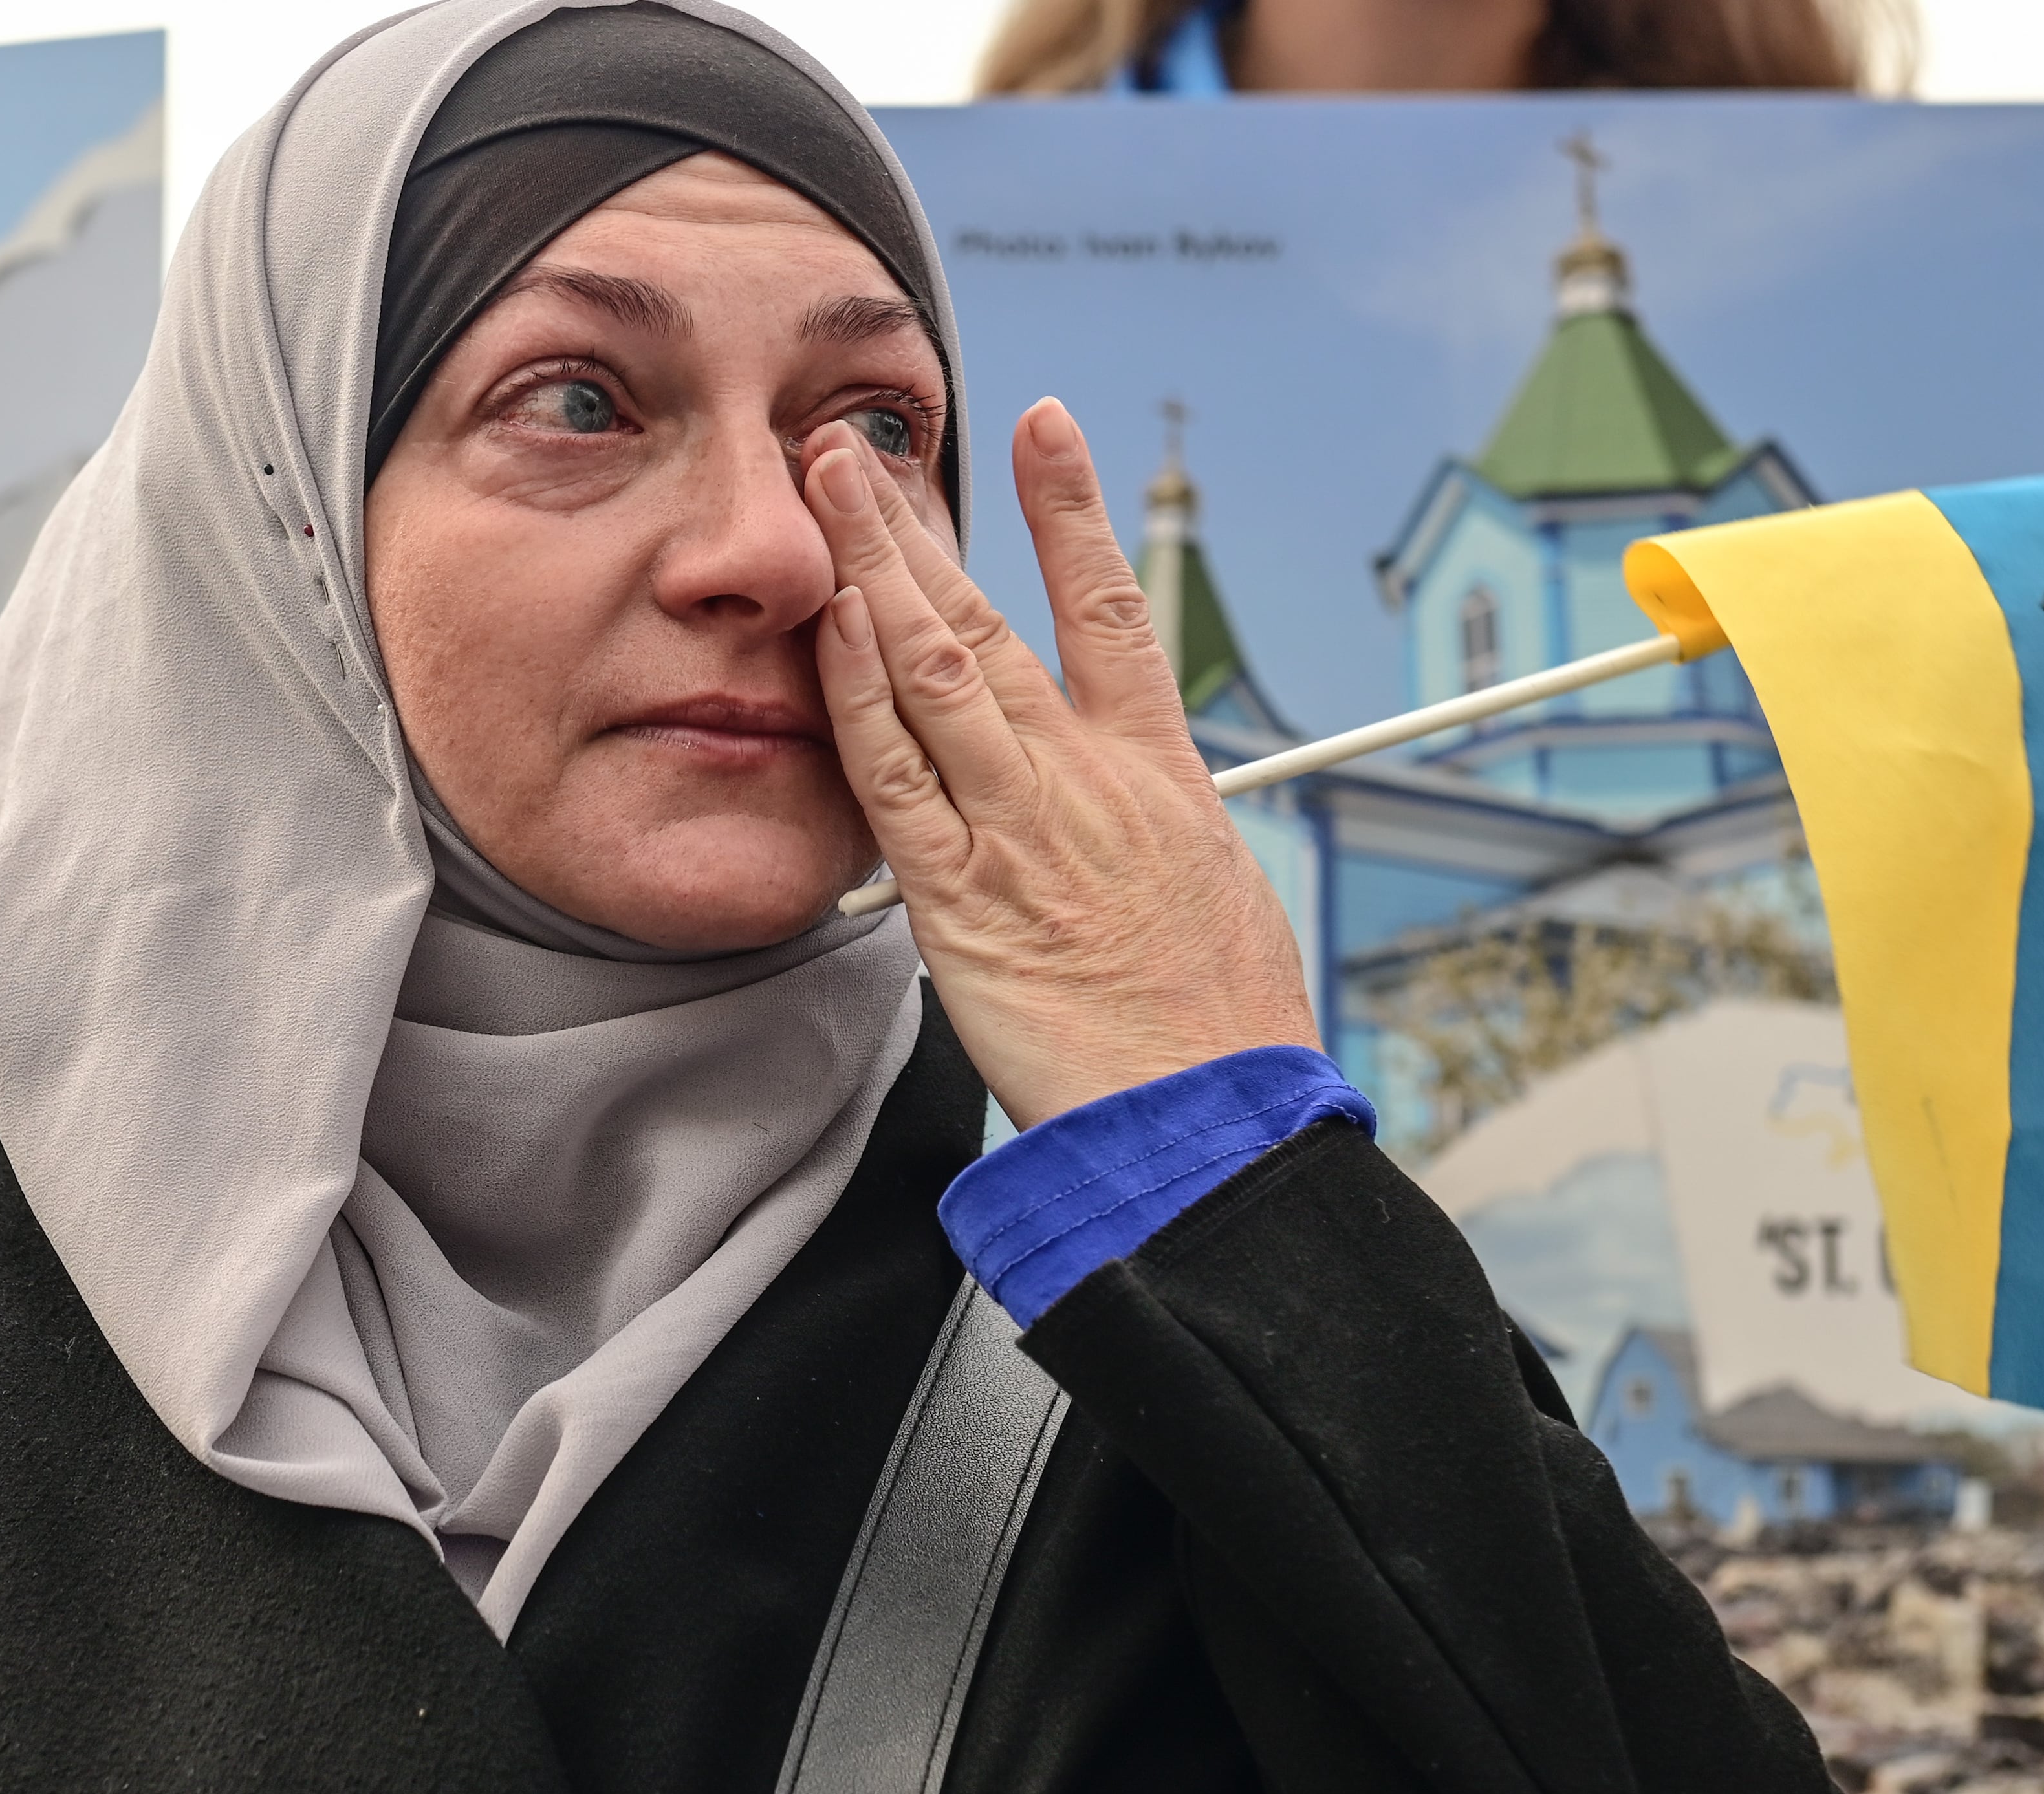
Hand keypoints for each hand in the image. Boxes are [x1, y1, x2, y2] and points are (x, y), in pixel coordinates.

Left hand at [800, 397, 1319, 1129]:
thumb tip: (1137, 805)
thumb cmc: (1215, 1029)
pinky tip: (834, 628)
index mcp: (1158, 774)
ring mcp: (1020, 829)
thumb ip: (1157, 828)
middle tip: (859, 444)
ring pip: (940, 671)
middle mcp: (1085, 780)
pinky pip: (898, 777)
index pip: (1114, 608)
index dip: (1073, 509)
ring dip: (878, 571)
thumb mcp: (1212, 893)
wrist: (1203, 1119)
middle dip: (921, 523)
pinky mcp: (960, 898)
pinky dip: (863, 696)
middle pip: (994, 619)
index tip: (1044, 424)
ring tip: (828, 487)